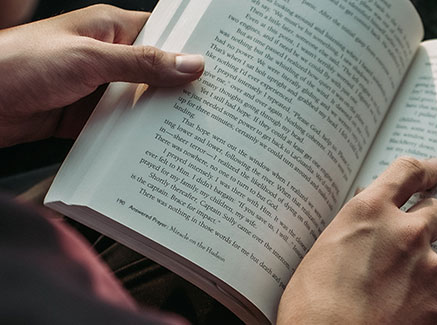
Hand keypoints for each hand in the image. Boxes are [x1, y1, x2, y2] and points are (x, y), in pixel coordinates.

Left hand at [0, 4, 204, 146]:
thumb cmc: (18, 64)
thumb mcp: (89, 59)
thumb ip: (142, 63)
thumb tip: (191, 64)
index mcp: (110, 28)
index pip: (164, 33)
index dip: (193, 48)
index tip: (223, 66)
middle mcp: (107, 56)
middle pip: (158, 72)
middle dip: (183, 89)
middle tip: (217, 105)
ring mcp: (97, 88)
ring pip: (141, 102)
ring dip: (161, 117)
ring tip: (194, 131)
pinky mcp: (86, 117)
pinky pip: (120, 127)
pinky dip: (136, 138)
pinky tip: (156, 148)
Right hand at [277, 157, 436, 323]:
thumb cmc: (313, 309)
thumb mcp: (324, 252)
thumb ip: (356, 230)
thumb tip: (370, 222)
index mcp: (369, 213)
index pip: (407, 172)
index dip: (425, 170)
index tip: (435, 170)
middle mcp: (406, 231)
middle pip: (436, 211)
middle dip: (429, 221)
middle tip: (416, 239)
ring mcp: (430, 265)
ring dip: (424, 271)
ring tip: (395, 297)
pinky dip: (429, 303)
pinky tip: (405, 316)